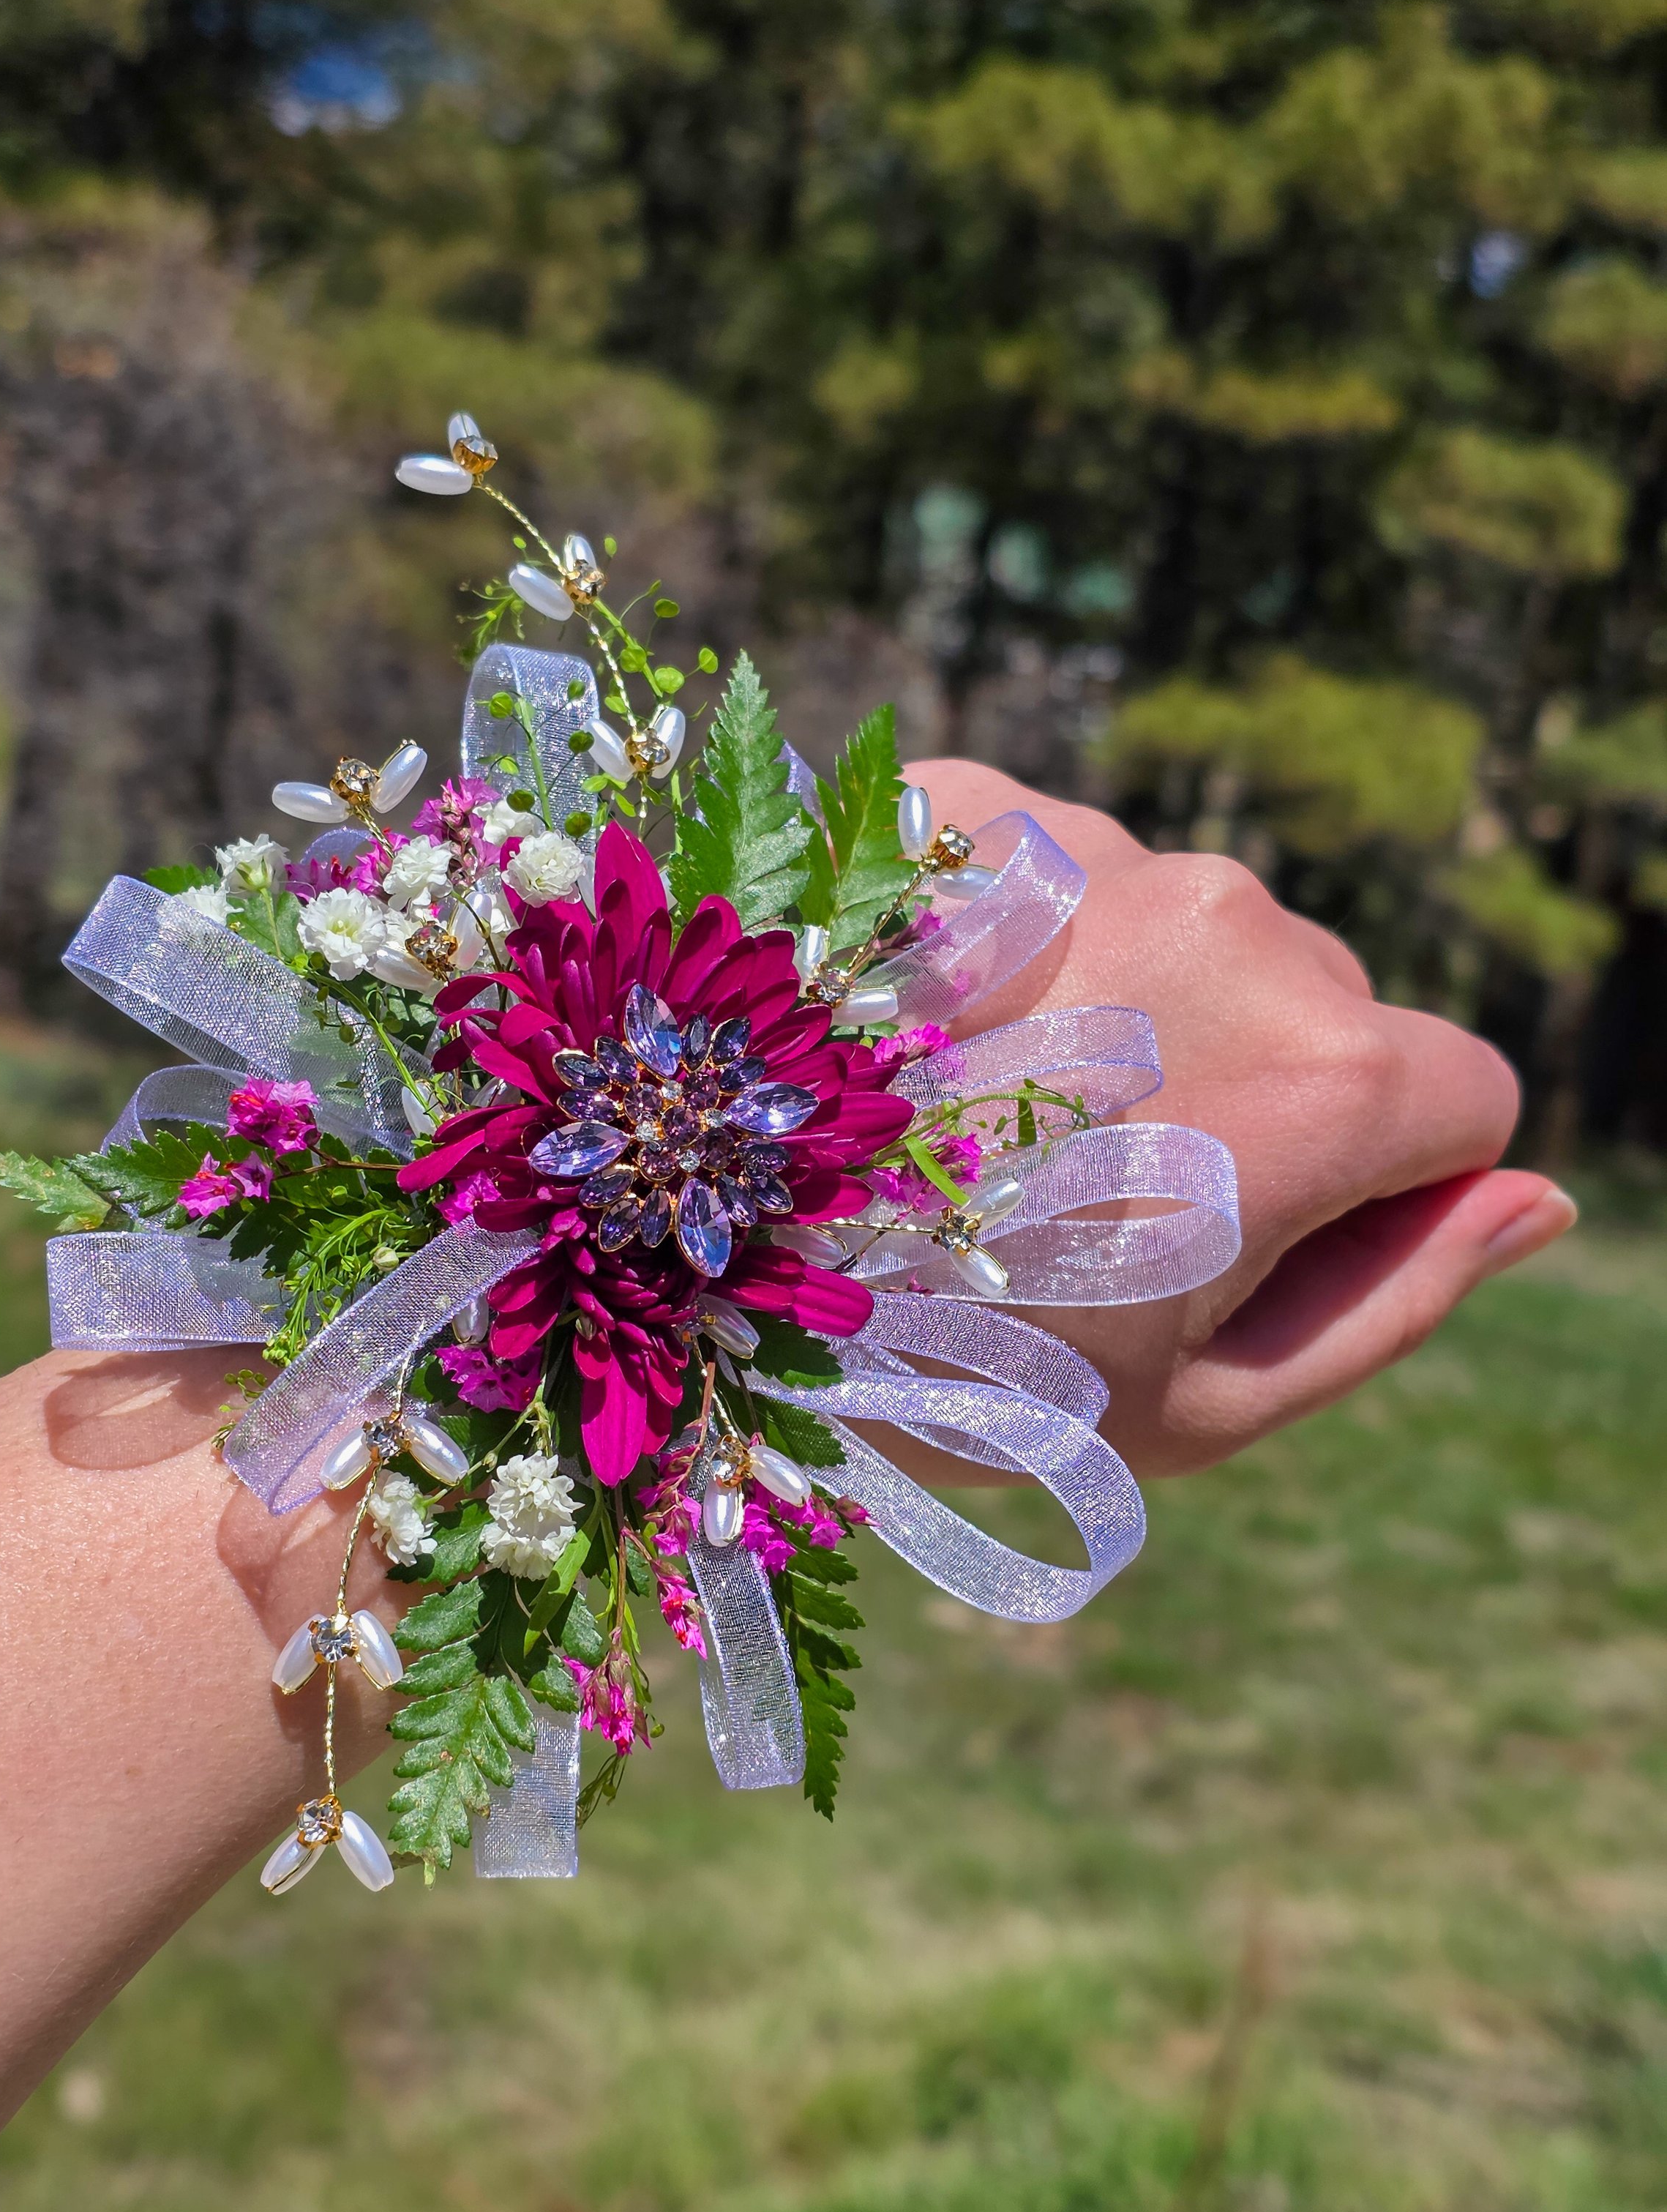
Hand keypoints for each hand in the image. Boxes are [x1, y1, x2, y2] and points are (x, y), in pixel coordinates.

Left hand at [909, 759, 1575, 1475]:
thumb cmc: (944, 1366)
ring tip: (966, 1121)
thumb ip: (1396, 1299)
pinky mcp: (959, 806)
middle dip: (1242, 1095)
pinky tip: (909, 1039)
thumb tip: (1541, 1201)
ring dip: (1121, 1013)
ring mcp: (1090, 847)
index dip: (1372, 1189)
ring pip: (1187, 929)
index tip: (1238, 1238)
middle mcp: (1231, 922)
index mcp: (1318, 1077)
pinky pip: (1058, 873)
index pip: (1461, 1095)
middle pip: (1323, 1004)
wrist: (669, 1246)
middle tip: (1067, 1201)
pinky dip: (1011, 948)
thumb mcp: (1196, 1405)